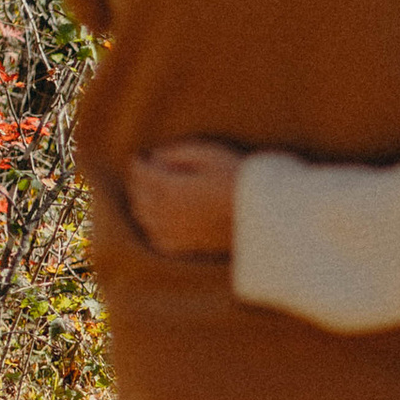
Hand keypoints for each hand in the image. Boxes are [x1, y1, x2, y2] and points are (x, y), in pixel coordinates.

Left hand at [127, 137, 242, 258]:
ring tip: (151, 191)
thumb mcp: (208, 153)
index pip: (140, 174)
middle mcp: (166, 213)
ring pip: (143, 217)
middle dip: (137, 181)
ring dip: (141, 202)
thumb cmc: (237, 178)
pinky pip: (156, 238)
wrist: (263, 213)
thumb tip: (154, 156)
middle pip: (138, 195)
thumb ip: (177, 152)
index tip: (140, 156)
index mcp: (169, 188)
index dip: (137, 163)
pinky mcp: (186, 246)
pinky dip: (152, 226)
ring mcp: (174, 232)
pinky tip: (161, 219)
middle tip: (144, 171)